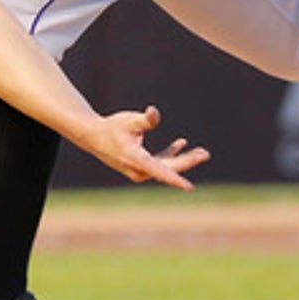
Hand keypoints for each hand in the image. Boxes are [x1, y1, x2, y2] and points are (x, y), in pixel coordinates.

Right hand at [83, 106, 209, 189]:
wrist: (94, 137)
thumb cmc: (111, 127)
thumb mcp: (128, 120)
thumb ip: (145, 120)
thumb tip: (154, 112)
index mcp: (135, 159)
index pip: (158, 171)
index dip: (175, 178)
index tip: (189, 187)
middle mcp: (138, 170)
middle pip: (168, 168)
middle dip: (187, 161)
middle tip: (205, 153)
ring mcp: (140, 171)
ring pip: (166, 167)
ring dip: (183, 158)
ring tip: (202, 151)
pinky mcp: (141, 167)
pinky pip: (160, 163)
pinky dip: (170, 154)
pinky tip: (181, 143)